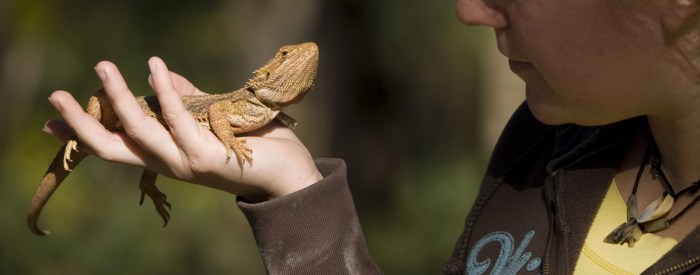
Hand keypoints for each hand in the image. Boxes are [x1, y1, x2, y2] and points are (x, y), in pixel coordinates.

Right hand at [43, 57, 321, 201]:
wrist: (289, 174)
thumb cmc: (252, 146)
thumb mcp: (212, 120)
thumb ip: (187, 100)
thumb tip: (160, 76)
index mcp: (167, 157)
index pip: (118, 147)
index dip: (85, 135)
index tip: (51, 123)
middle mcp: (170, 164)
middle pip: (115, 147)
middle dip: (84, 123)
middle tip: (57, 96)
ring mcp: (186, 162)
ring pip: (141, 130)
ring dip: (119, 98)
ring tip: (103, 66)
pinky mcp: (206, 156)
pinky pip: (179, 117)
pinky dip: (165, 90)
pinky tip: (154, 66)